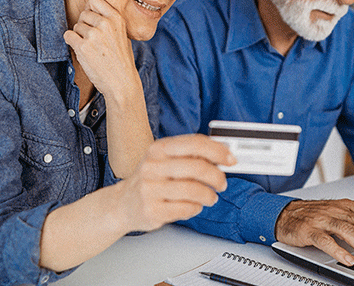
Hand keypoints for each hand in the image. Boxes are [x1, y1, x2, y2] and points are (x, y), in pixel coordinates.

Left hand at [63, 0, 135, 96]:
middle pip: (83, 14)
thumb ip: (110, 21)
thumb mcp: (123, 35)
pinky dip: (72, 43)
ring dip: (79, 37)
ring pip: (76, 26)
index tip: (94, 20)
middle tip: (93, 40)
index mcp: (116, 18)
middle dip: (85, 25)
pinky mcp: (83, 47)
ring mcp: (93, 35)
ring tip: (92, 49)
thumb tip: (91, 9)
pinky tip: (83, 52)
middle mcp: (105, 24)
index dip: (91, 9)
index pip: (95, 0)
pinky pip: (68, 36)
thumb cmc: (122, 61)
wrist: (122, 82)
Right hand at [115, 134, 235, 231]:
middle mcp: (152, 167)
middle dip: (217, 177)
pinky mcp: (152, 210)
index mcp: (158, 149)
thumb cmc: (150, 180)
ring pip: (194, 191)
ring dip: (209, 196)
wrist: (121, 204)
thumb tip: (222, 154)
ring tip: (210, 198)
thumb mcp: (164, 160)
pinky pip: (186, 209)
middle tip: (222, 183)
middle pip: (197, 168)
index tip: (231, 159)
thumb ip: (190, 156)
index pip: (195, 143)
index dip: (218, 151)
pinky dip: (196, 208)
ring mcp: (150, 189)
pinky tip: (193, 206)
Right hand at [274, 199, 353, 268]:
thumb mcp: (339, 213)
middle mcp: (337, 210)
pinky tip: (349, 260)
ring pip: (349, 231)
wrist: (285, 214)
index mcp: (347, 205)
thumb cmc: (314, 216)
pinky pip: (326, 240)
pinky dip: (339, 251)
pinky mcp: (309, 231)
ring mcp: (323, 220)